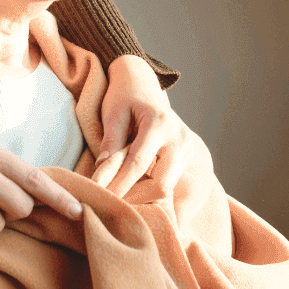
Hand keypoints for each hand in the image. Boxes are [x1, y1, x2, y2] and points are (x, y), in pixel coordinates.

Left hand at [91, 54, 189, 198]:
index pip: (138, 165)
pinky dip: (149, 190)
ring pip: (166, 188)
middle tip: (110, 205)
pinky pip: (169, 182)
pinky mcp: (186, 156)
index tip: (101, 199)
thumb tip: (102, 171)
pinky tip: (131, 191)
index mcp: (160, 124)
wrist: (143, 83)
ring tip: (117, 198)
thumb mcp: (113, 113)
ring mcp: (187, 148)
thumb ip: (111, 141)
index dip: (119, 185)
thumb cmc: (124, 96)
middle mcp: (179, 138)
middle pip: (161, 185)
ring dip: (141, 196)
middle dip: (135, 199)